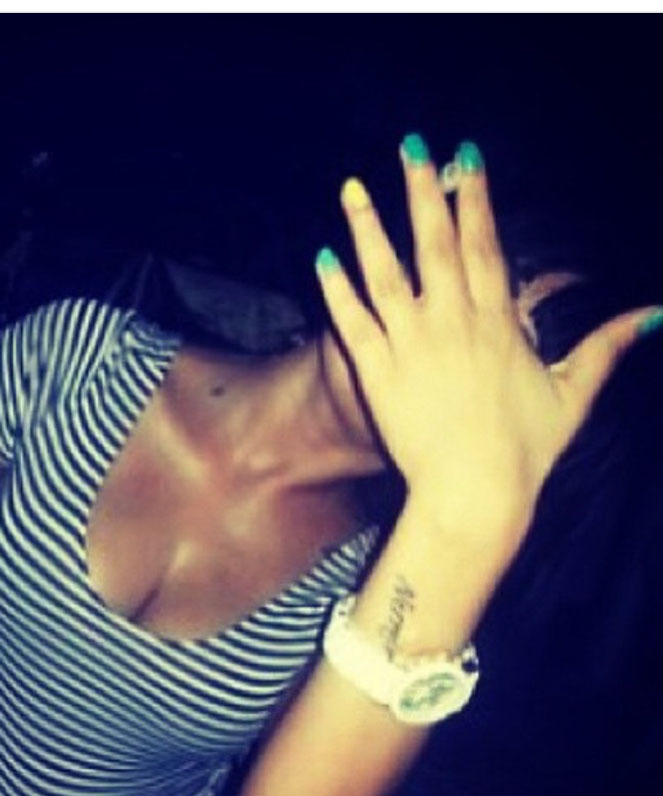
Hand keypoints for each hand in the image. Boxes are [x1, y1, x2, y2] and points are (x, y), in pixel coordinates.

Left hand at [316, 135, 657, 520]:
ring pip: (386, 272)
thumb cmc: (526, 450)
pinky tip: (321, 256)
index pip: (484, 246)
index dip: (475, 200)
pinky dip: (337, 288)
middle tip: (410, 147)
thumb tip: (654, 312)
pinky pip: (352, 320)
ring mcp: (412, 344)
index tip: (465, 159)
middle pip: (435, 243)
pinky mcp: (377, 372)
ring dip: (368, 226)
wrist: (475, 493)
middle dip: (424, 190)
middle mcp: (453, 322)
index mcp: (498, 322)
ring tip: (352, 186)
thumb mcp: (573, 394)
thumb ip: (605, 347)